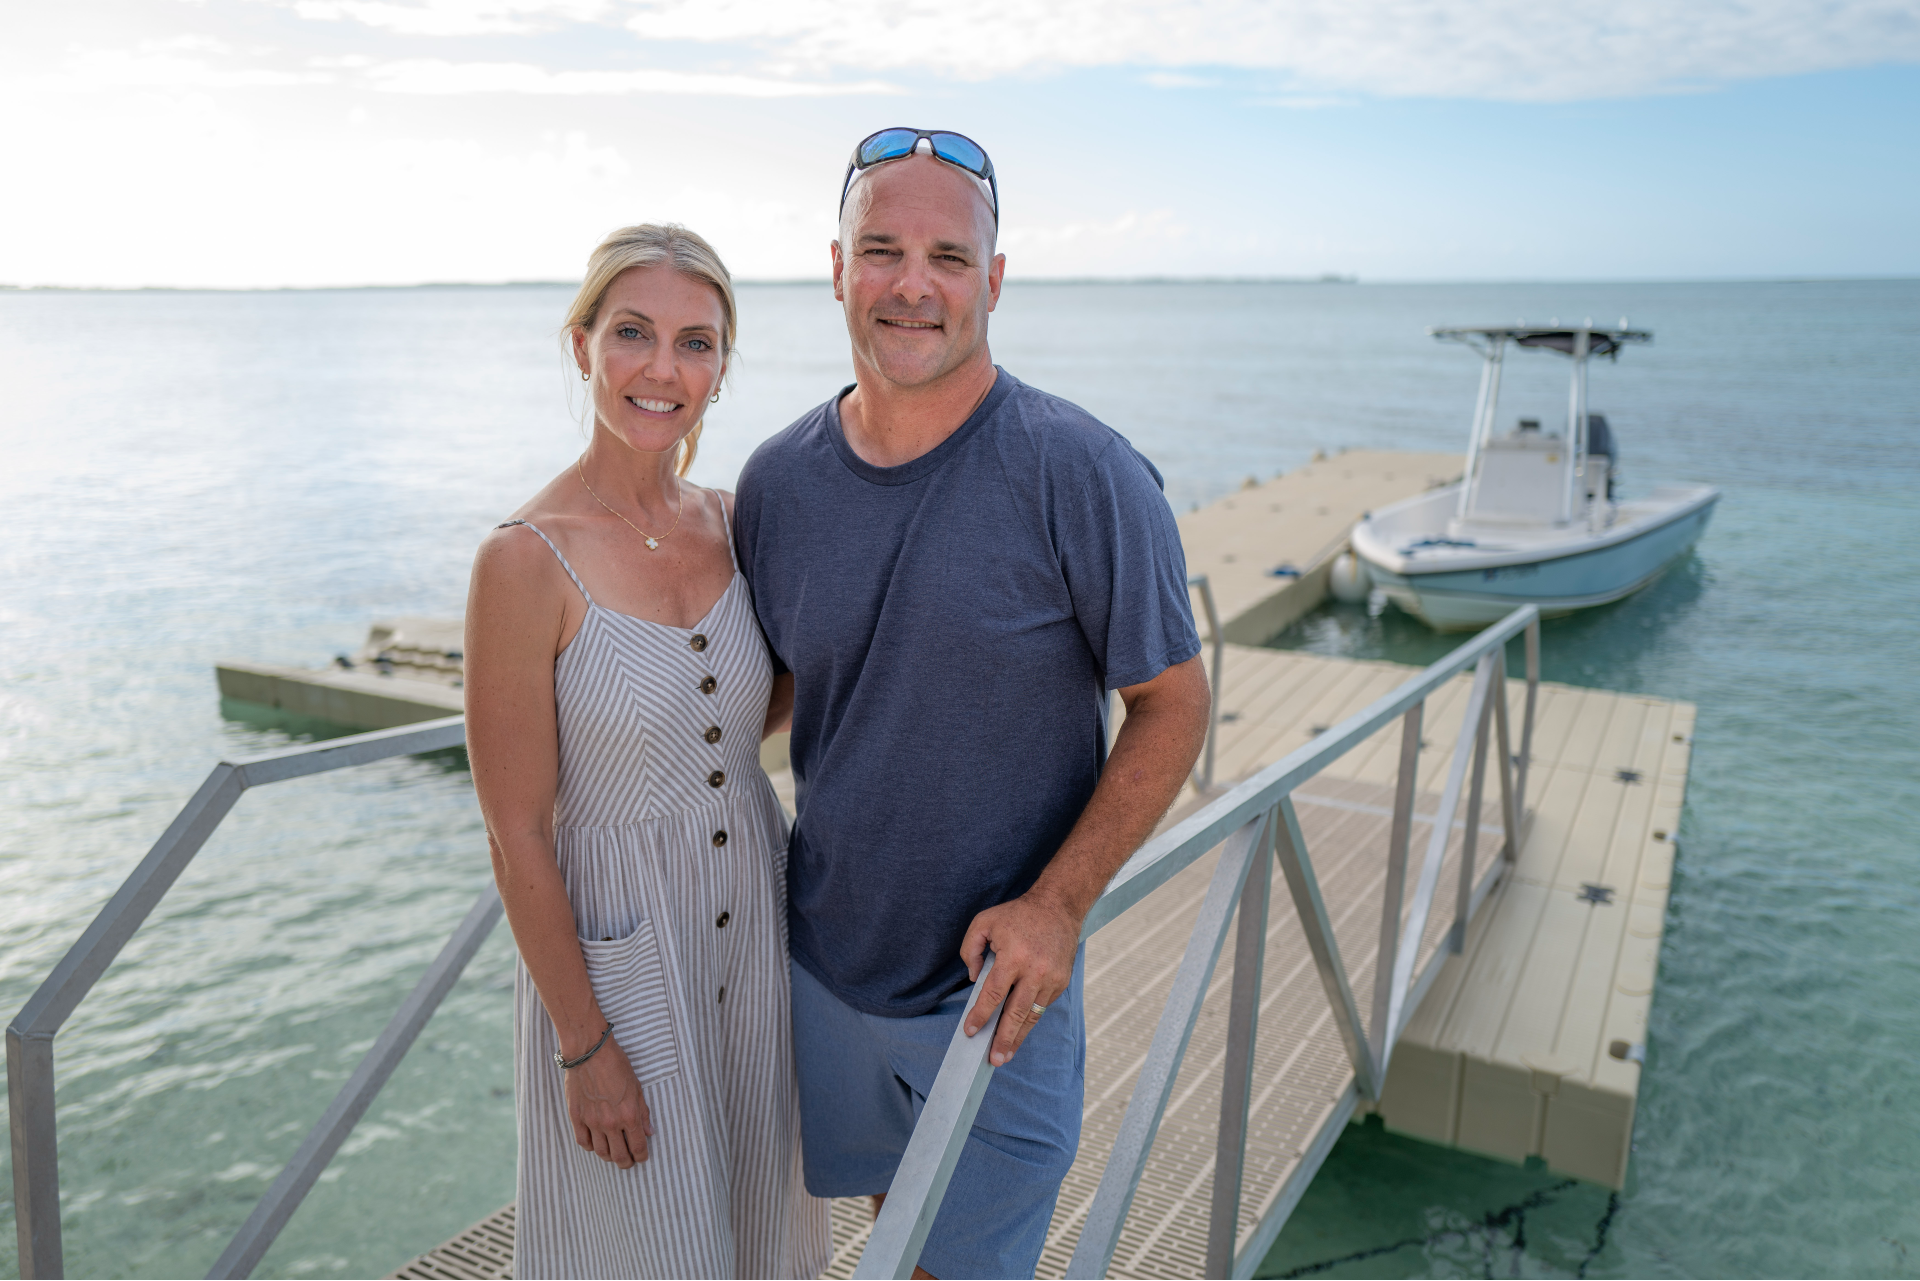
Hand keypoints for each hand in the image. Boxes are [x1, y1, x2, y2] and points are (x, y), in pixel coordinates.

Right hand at [564, 1037, 652, 1166]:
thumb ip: (643, 1112)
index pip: (638, 1147)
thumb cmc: (616, 1065)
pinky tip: (595, 1144)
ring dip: (609, 1156)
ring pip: (601, 1152)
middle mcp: (610, 1123)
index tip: (642, 1157)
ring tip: (613, 1153)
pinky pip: (583, 1142)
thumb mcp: (637, 1087)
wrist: (589, 1052)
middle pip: (619, 1156)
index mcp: (629, 1115)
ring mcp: (592, 1122)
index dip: (642, 1156)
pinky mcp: (576, 1117)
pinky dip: (590, 1147)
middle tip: (628, 1162)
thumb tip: (649, 1132)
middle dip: (626, 1162)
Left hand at [959, 889, 1080, 1066]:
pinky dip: (1030, 1020)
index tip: (970, 1031)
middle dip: (1003, 1038)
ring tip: (1005, 1055)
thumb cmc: (1017, 915)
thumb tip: (973, 979)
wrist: (1058, 907)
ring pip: (1032, 1015)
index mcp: (1013, 956)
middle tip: (993, 1060)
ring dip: (1018, 1037)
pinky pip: (1042, 1006)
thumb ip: (970, 949)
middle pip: (1015, 1013)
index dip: (980, 1015)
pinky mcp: (1061, 982)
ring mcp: (1051, 978)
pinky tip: (1018, 1031)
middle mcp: (1035, 971)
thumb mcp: (984, 922)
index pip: (993, 994)